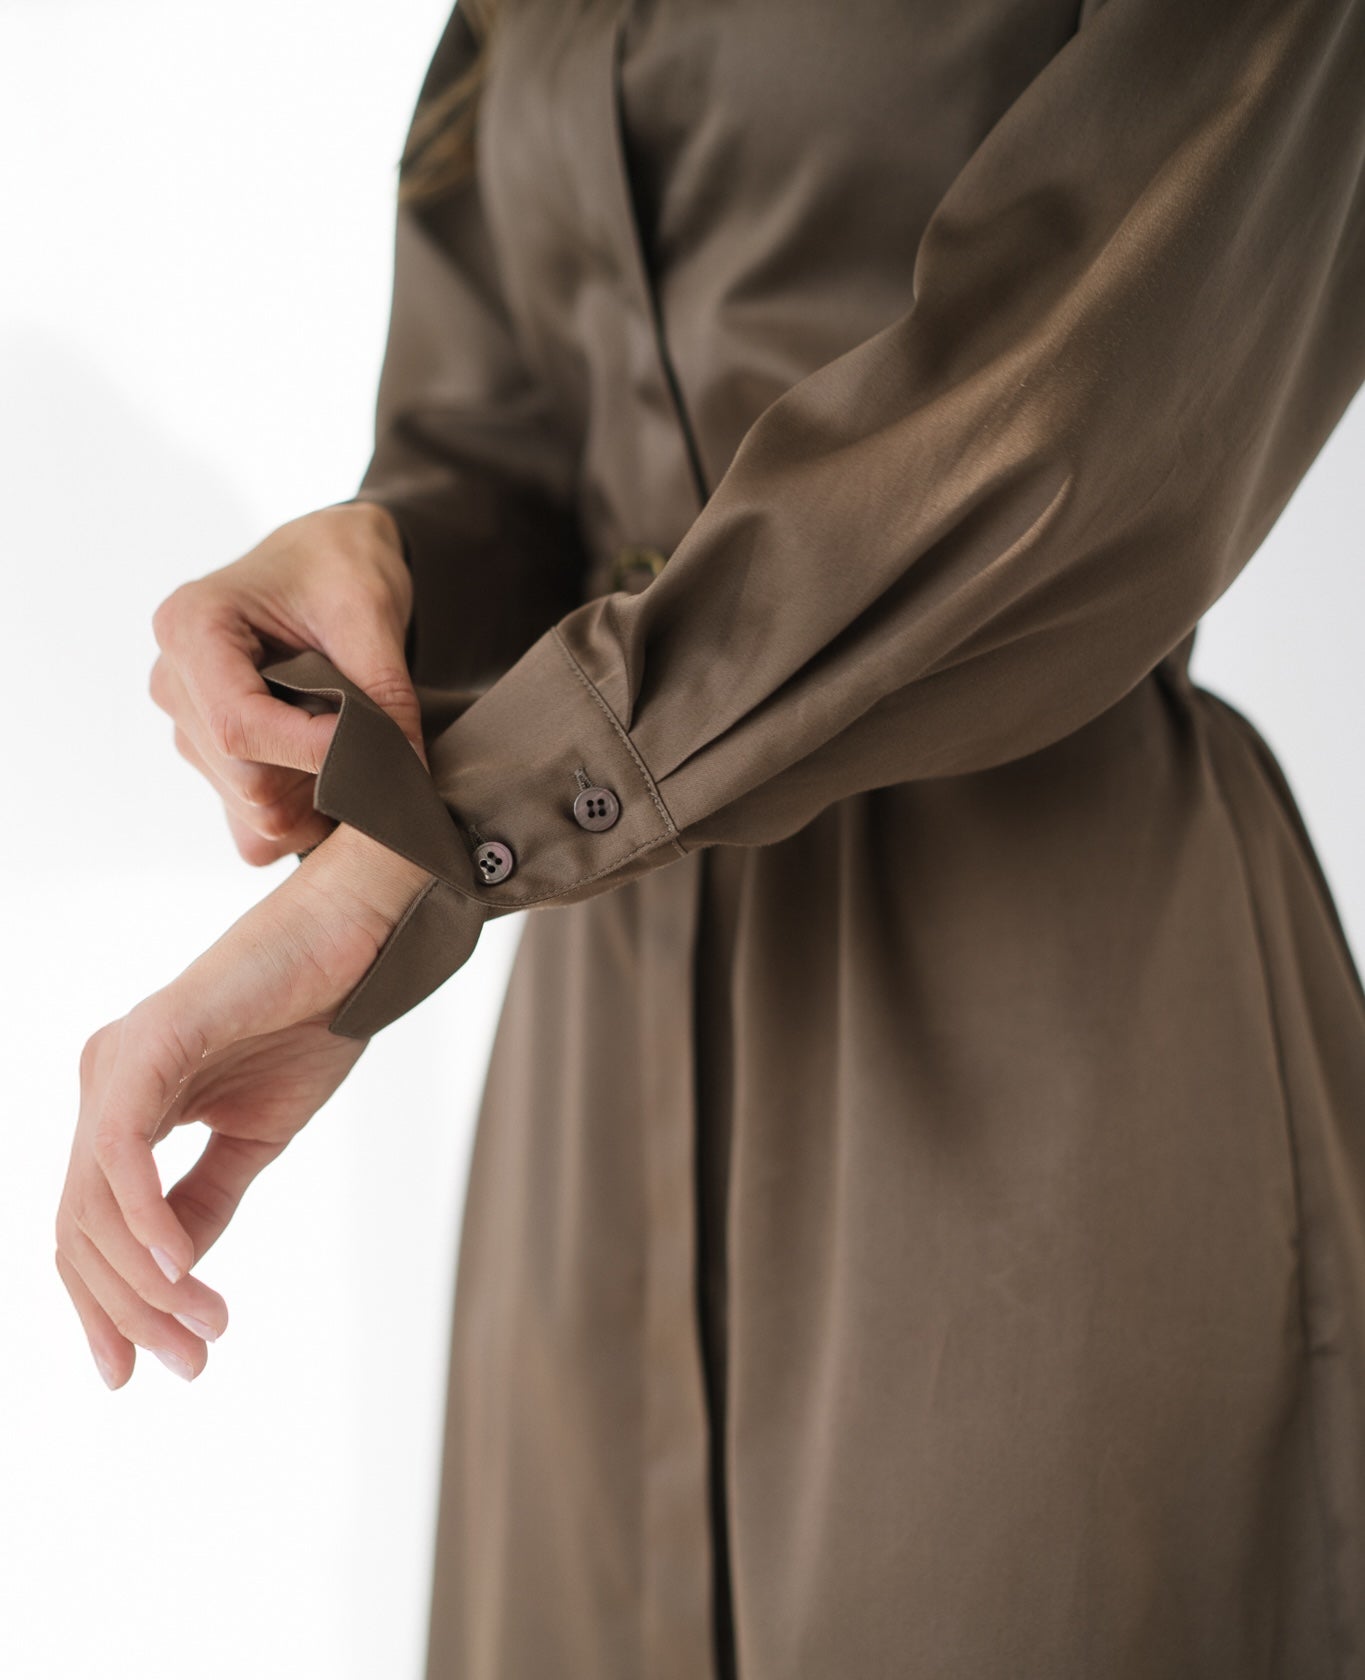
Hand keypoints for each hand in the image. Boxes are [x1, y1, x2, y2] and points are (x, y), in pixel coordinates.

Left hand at [54, 824, 430, 1388]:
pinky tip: (179, 1268)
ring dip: (146, 1282)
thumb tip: (171, 1281)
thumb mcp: (254, 1138)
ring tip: (205, 1329)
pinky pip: (120, 1153)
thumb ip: (204, 1202)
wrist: (358, 939)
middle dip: (128, 1310)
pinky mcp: (147, 1044)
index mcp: (122, 1104)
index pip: (87, 1225)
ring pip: (93, 1203)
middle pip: (79, 1228)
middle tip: (189, 1364)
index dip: (105, 1305)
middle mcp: (102, 1082)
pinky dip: (144, 1218)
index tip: (143, 1372)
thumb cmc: (312, 1019)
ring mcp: (116, 1062)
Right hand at [148, 500, 419, 864]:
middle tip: (376, 740)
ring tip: (352, 741)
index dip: (311, 751)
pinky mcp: (213, 766)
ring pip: (254, 813)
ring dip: (318, 797)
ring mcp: (189, 730)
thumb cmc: (338, 567)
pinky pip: (254, 831)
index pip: (237, 725)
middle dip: (322, 776)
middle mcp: (174, 684)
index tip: (375, 746)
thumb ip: (384, 689)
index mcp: (191, 628)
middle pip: (245, 781)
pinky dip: (304, 817)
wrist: (328, 563)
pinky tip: (331, 771)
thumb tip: (407, 769)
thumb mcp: (369, 610)